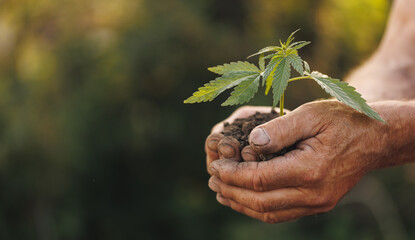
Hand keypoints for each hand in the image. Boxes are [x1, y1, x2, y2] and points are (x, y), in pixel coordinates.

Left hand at [208, 100, 391, 222]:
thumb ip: (279, 129)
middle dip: (231, 190)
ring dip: (241, 204)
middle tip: (211, 179)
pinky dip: (258, 208)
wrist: (375, 138)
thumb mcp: (312, 114)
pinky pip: (281, 213)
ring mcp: (317, 202)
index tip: (215, 165)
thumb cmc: (343, 120)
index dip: (232, 174)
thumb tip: (250, 142)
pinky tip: (244, 198)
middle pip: (260, 201)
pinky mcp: (318, 204)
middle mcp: (313, 193)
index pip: (259, 179)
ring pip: (269, 212)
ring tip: (221, 191)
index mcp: (310, 169)